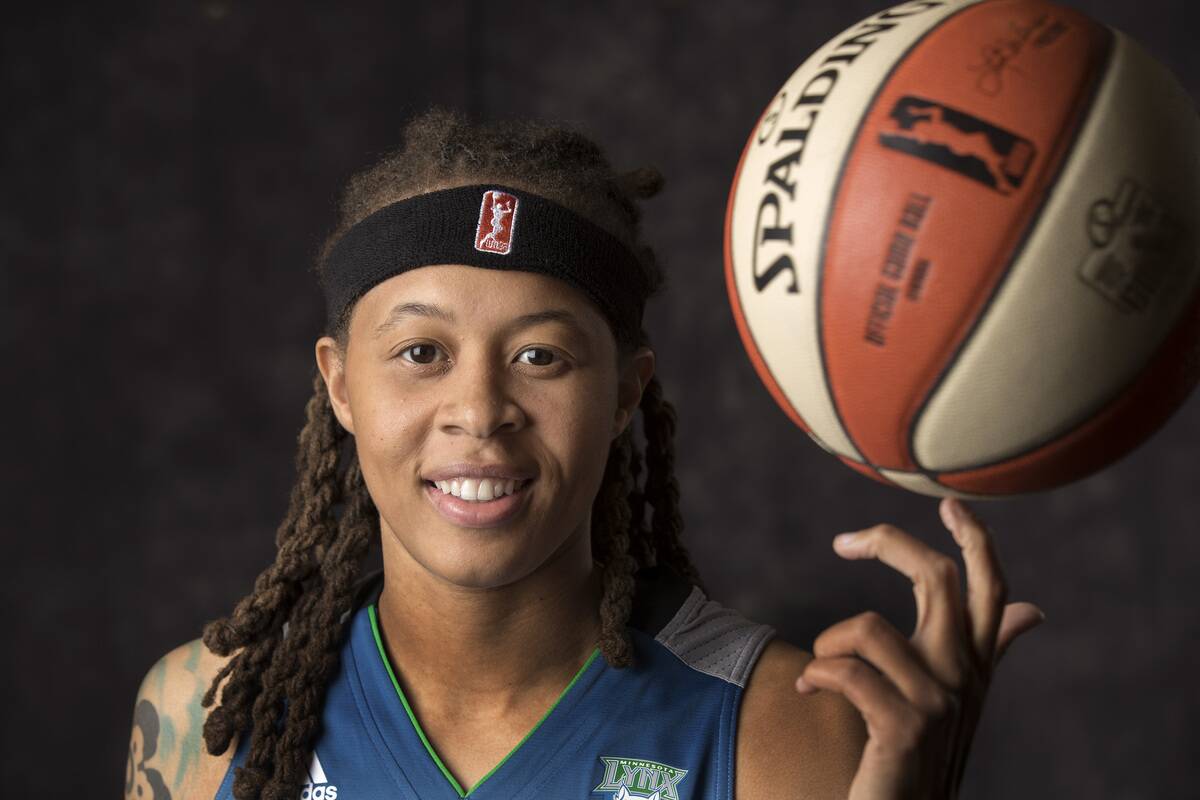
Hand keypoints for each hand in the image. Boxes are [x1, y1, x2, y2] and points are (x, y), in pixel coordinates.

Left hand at [794, 497, 1044, 798]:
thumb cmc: (919, 757)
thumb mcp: (959, 701)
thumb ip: (988, 651)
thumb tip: (1034, 611)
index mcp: (977, 666)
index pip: (991, 589)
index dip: (976, 541)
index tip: (951, 505)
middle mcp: (965, 678)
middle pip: (937, 578)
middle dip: (887, 544)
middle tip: (845, 543)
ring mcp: (939, 702)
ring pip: (868, 626)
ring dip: (827, 644)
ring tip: (818, 669)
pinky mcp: (904, 727)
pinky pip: (843, 670)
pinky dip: (814, 676)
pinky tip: (808, 692)